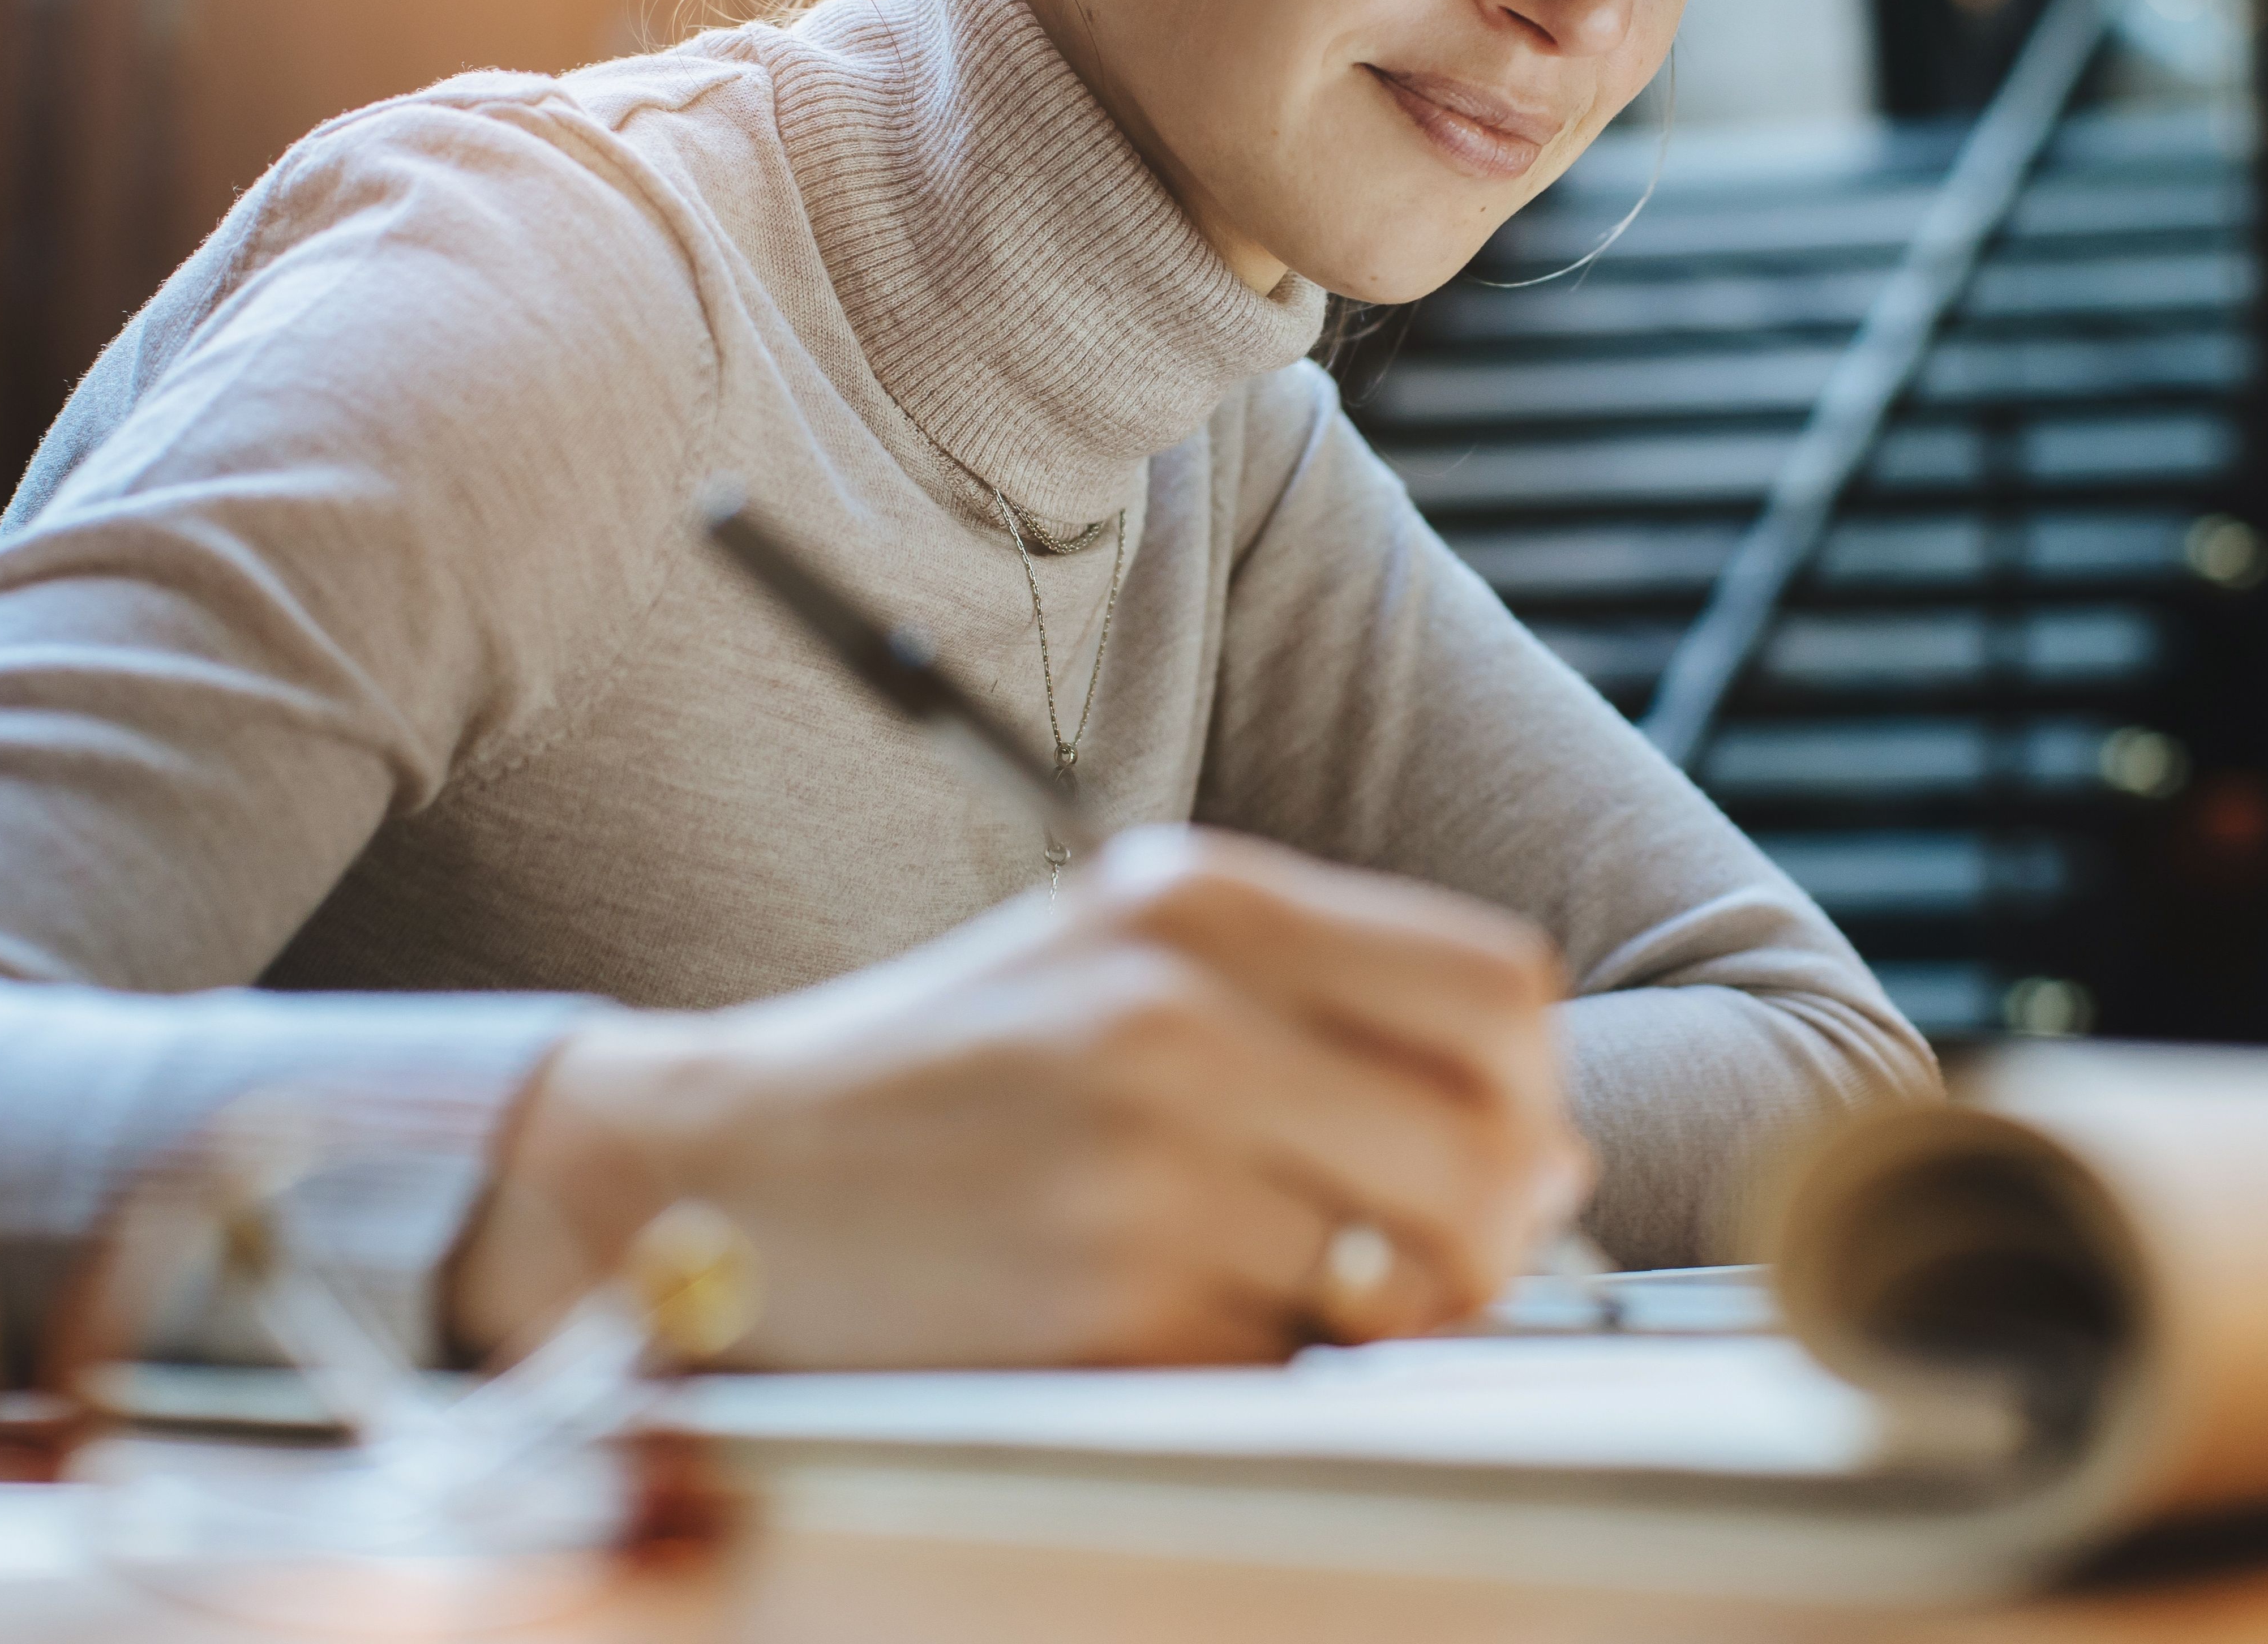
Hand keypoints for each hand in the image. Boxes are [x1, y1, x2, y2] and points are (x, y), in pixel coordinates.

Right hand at [448, 825, 1591, 1366]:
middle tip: (1436, 1249)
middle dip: (1501, 1221)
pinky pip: (1296, 1368)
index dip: (1529, 1083)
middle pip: (1494, 1139)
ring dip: (1402, 1310)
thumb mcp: (1125, 959)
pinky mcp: (1104, 1310)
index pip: (1498, 989)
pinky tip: (1196, 1326)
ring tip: (1309, 1289)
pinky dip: (1279, 1368)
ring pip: (1419, 1274)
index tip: (1499, 1135)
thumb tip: (1549, 1150)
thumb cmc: (949, 1071)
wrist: (718, 1170)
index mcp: (1197, 900)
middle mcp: (1178, 1012)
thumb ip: (1331, 1010)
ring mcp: (1142, 1166)